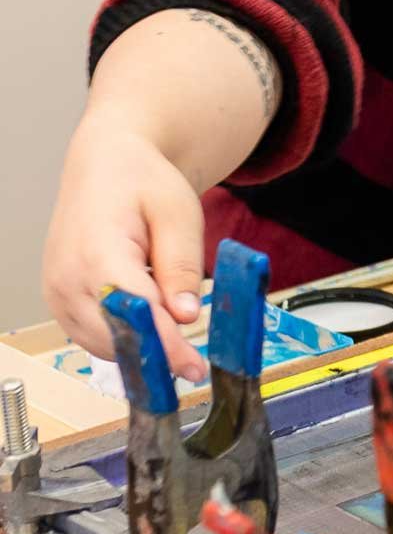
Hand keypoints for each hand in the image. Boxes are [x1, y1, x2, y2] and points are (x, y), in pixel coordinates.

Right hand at [42, 111, 208, 382]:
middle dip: (154, 353)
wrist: (105, 166)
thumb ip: (181, 265)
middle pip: (112, 336)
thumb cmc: (142, 183)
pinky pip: (91, 334)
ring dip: (137, 347)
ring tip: (172, 329)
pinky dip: (121, 337)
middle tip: (193, 363)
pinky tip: (148, 320)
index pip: (132, 313)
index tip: (192, 367)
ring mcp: (57, 291)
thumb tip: (185, 315)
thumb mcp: (179, 213)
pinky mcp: (59, 300)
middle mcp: (67, 277)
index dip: (164, 345)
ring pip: (100, 343)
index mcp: (97, 252)